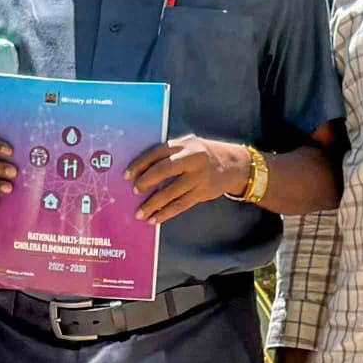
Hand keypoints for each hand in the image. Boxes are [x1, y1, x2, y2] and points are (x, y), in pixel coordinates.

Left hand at [130, 136, 257, 223]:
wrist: (235, 165)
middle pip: (163, 170)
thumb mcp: (189, 145)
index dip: (140, 164)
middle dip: (146, 181)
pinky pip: (180, 205)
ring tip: (140, 213)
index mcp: (184, 144)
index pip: (157, 152)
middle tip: (135, 190)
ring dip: (153, 204)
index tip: (127, 174)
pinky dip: (165, 213)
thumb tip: (141, 169)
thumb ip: (170, 153)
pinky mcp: (202, 192)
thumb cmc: (204, 155)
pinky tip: (154, 219)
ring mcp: (198, 177)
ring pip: (171, 192)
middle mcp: (192, 158)